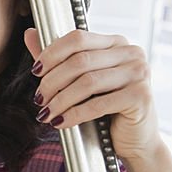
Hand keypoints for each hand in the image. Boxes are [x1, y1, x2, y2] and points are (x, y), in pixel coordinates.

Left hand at [24, 28, 161, 162]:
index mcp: (116, 43)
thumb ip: (57, 58)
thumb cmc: (107, 108)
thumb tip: (30, 34)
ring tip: (46, 113)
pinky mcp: (141, 96)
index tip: (36, 71)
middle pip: (80, 61)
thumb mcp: (79, 80)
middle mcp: (131, 53)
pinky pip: (99, 104)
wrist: (134, 138)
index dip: (52, 54)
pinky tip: (61, 122)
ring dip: (61, 100)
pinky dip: (75, 114)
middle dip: (53, 81)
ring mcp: (139, 73)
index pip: (78, 38)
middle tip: (39, 98)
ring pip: (88, 82)